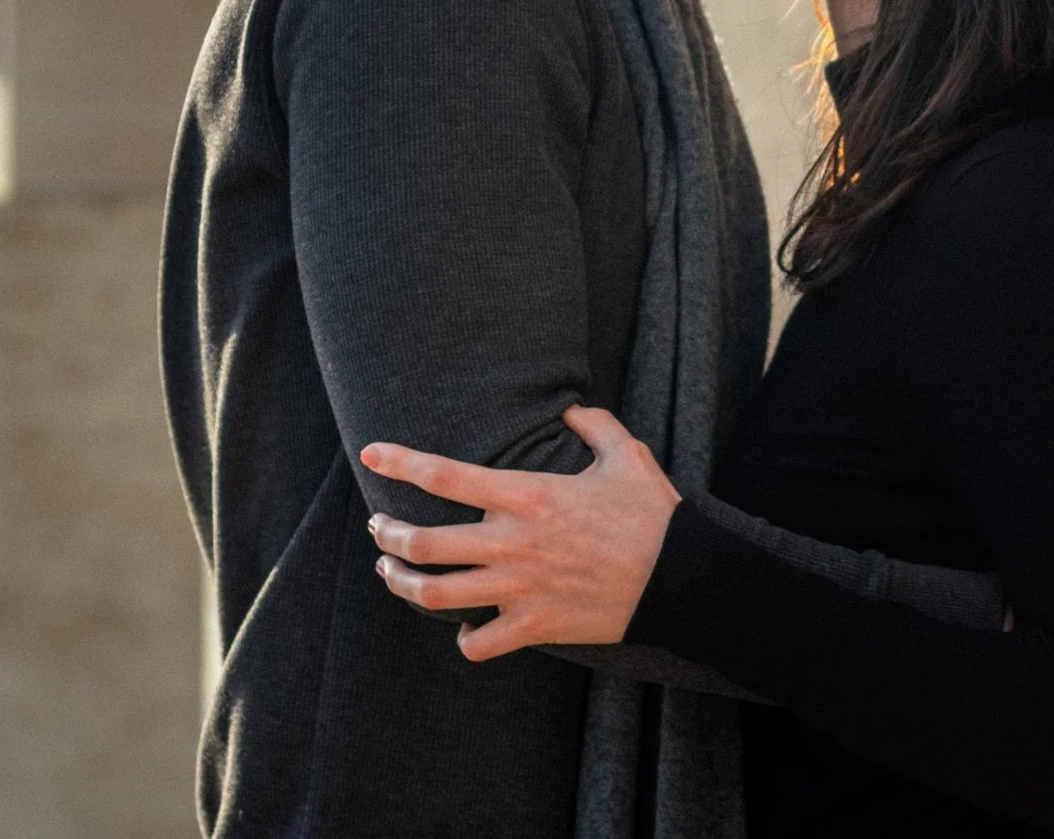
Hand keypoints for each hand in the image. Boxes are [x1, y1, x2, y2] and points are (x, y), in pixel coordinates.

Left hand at [359, 406, 681, 660]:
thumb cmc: (654, 514)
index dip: (400, 462)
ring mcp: (520, 589)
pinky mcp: (535, 627)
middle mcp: (513, 542)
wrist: (683, 579)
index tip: (371, 454)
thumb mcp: (627, 455)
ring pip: (434, 594)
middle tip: (378, 528)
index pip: (444, 475)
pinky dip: (464, 638)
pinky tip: (464, 627)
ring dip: (403, 582)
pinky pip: (478, 644)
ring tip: (392, 571)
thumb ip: (594, 424)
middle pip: (422, 543)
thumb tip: (569, 408)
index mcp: (528, 495)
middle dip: (387, 534)